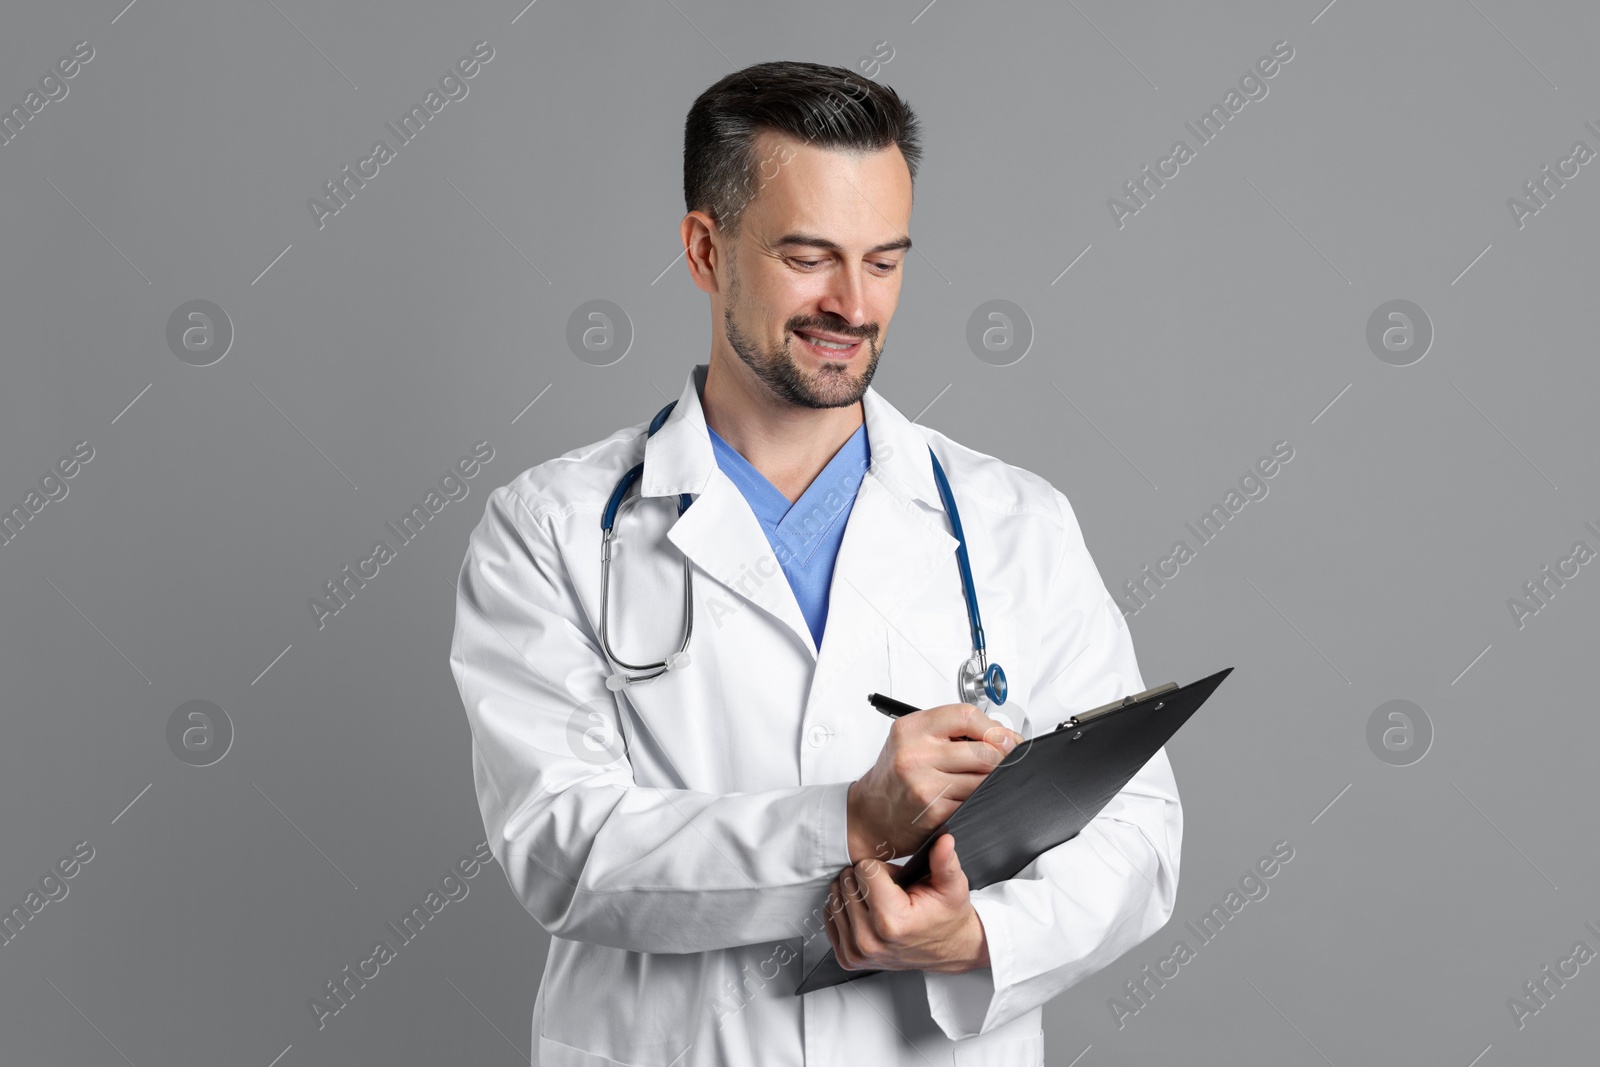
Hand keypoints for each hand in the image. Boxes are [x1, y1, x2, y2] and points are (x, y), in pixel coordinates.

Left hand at [825, 833, 989, 973]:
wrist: (946, 949)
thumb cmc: (946, 916)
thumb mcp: (952, 887)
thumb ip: (944, 862)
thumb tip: (944, 840)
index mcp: (892, 921)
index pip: (863, 869)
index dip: (882, 868)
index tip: (896, 880)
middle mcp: (869, 940)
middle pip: (846, 882)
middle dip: (867, 879)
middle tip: (890, 891)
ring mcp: (857, 952)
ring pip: (835, 898)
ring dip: (854, 893)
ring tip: (880, 902)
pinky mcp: (848, 959)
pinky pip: (830, 917)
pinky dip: (845, 909)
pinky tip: (866, 912)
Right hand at [848, 703, 1020, 860]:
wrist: (868, 813)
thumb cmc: (894, 776)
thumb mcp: (912, 740)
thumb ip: (949, 731)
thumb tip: (999, 734)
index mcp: (912, 729)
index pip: (966, 716)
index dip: (993, 728)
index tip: (1005, 738)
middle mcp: (915, 754)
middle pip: (982, 750)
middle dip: (1002, 757)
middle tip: (1005, 760)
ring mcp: (924, 784)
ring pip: (982, 779)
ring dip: (991, 780)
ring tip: (982, 778)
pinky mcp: (934, 811)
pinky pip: (973, 801)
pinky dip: (978, 799)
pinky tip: (969, 796)